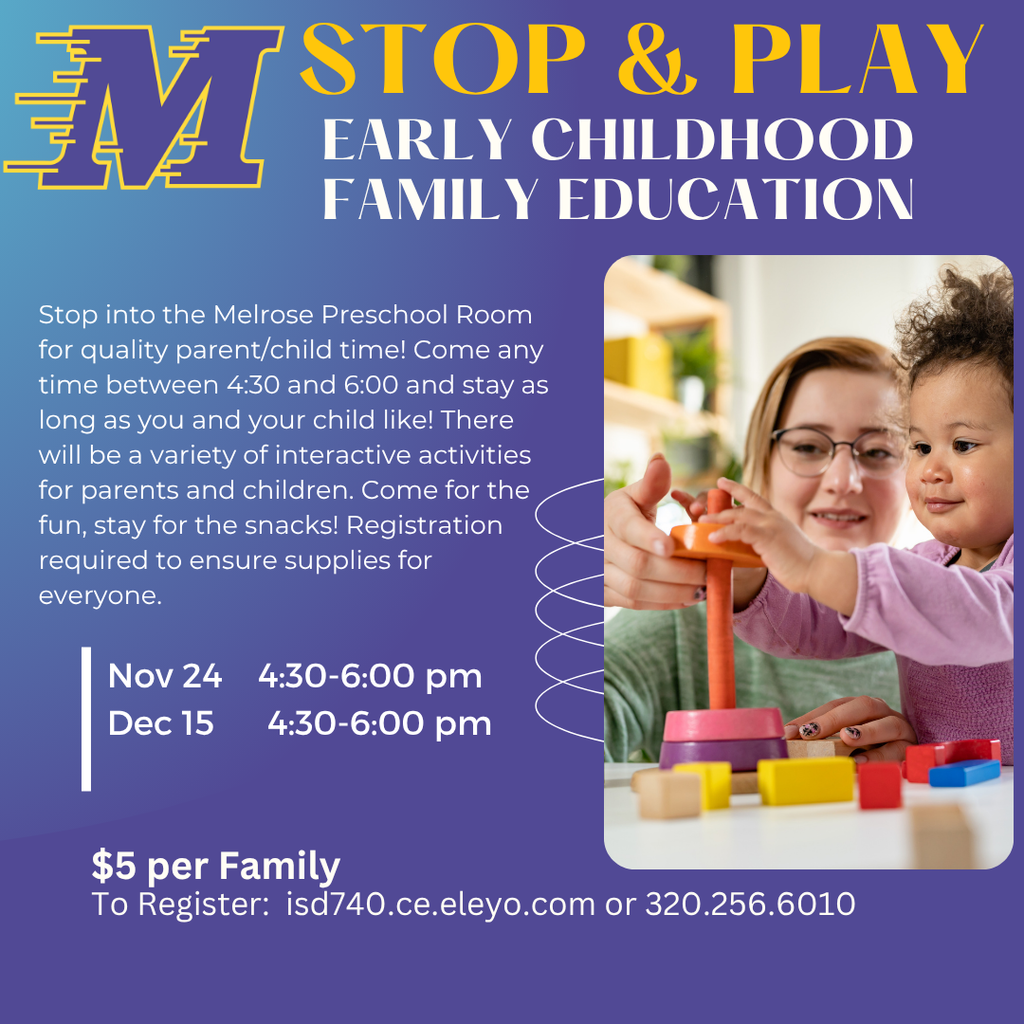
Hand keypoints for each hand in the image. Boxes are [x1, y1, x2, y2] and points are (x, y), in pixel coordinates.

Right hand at [604, 454, 707, 608]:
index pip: (629, 528)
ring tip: (703, 586)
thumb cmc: (624, 515)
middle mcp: (599, 546)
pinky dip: (664, 603)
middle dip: (678, 571)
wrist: (594, 541)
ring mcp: (598, 572)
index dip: (649, 537)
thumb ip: (651, 484)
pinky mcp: (604, 594)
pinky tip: (686, 597)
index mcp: (611, 516)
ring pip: (636, 589)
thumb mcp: (634, 496)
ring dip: (674, 591)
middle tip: (707, 571)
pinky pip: (634, 603)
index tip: (672, 545)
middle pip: (638, 565)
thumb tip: (661, 461)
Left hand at [701, 478, 818, 594]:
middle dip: (720, 508)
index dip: (736, 488)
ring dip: (718, 520)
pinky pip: (740, 531)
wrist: (817, 570)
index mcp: (776, 517)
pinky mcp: (767, 537)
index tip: (722, 482)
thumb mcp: (780, 544)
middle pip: (741, 505)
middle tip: (702, 514)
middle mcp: (773, 517)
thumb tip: (745, 545)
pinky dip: (724, 533)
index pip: (754, 497)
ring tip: (703, 524)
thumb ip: (764, 540)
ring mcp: (771, 526)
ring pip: (738, 516)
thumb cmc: (800, 563)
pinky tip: (713, 538)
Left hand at [784, 696, 916, 763]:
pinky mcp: (911, 747)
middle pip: (862, 707)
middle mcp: (882, 712)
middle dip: (834, 719)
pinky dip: (879, 756)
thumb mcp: (842, 739)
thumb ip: (820, 736)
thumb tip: (786, 738)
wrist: (911, 755)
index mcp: (861, 706)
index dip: (813, 717)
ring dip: (865, 732)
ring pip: (886, 724)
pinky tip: (861, 763)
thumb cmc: (868, 746)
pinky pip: (898, 750)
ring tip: (846, 739)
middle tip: (812, 732)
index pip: (835, 706)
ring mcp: (900, 728)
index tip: (791, 733)